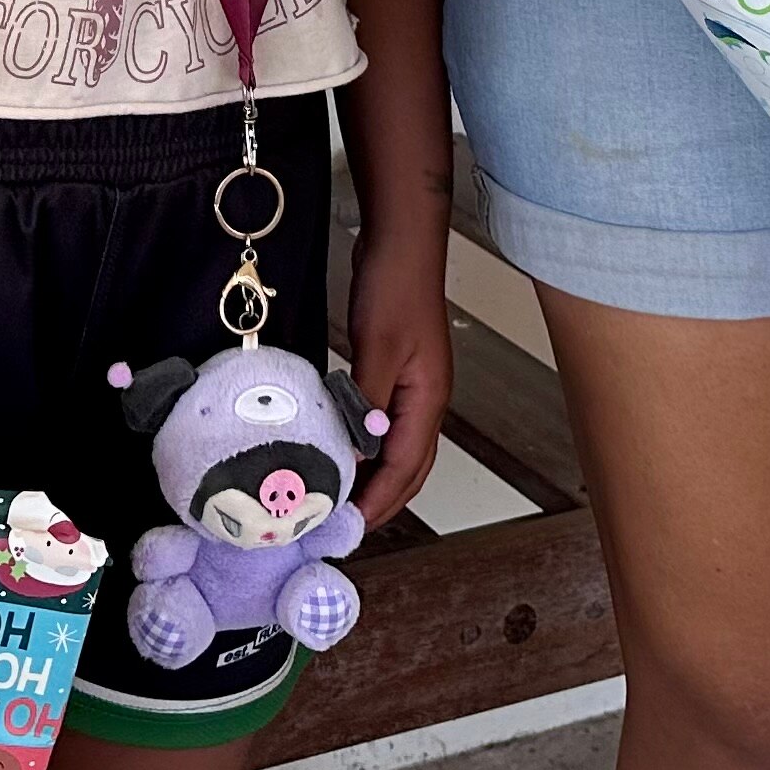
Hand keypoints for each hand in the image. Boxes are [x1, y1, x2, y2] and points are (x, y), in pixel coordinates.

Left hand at [343, 228, 454, 523]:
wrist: (401, 242)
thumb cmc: (395, 287)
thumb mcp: (377, 348)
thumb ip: (366, 402)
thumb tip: (354, 452)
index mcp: (428, 400)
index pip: (406, 468)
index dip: (379, 502)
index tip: (349, 527)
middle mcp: (426, 400)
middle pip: (411, 468)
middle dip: (382, 502)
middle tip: (344, 526)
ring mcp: (413, 387)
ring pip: (399, 449)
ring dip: (376, 479)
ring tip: (342, 500)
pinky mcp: (396, 372)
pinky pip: (385, 425)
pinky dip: (368, 447)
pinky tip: (344, 450)